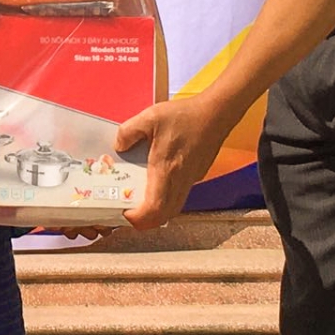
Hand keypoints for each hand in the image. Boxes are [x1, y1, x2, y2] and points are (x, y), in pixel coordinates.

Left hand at [115, 94, 235, 230]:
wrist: (216, 113)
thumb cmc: (185, 115)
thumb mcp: (149, 117)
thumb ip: (127, 132)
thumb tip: (119, 147)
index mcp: (166, 170)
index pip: (154, 209)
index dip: (138, 218)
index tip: (124, 212)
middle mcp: (180, 181)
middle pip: (163, 216)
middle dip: (144, 221)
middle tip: (127, 210)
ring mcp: (190, 181)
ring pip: (173, 209)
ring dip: (156, 212)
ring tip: (139, 202)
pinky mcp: (196, 176)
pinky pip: (179, 197)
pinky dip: (166, 201)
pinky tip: (155, 185)